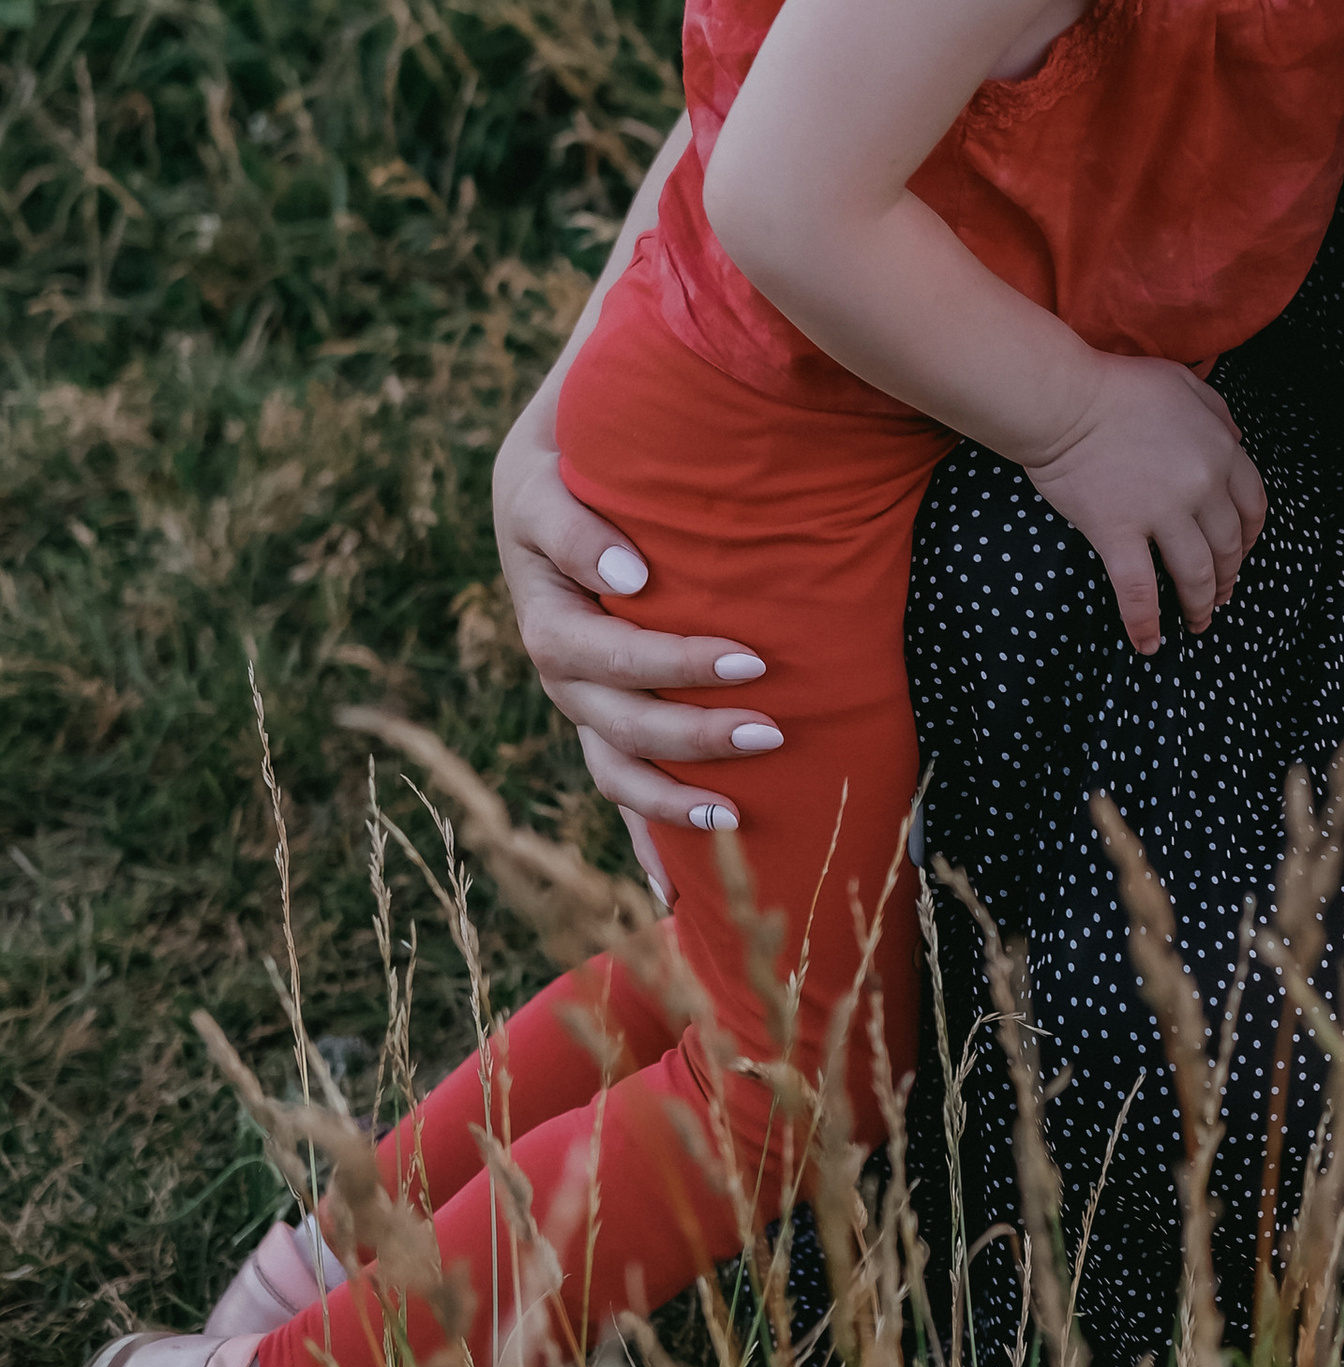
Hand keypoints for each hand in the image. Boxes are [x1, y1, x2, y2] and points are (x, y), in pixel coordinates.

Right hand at [492, 396, 777, 835]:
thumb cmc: (570, 472)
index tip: (745, 656)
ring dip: (672, 800)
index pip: (604, 653)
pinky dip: (648, 841)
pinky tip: (678, 894)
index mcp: (548, 615)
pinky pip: (623, 790)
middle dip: (694, 733)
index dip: (665, 661)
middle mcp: (560, 671)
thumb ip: (580, 523)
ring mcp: (582, 705)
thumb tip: (633, 579)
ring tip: (737, 818)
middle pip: (619, 722)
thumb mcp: (553, 481)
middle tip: (773, 729)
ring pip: (617, 769)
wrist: (555, 476)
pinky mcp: (605, 723)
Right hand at [1020, 358, 1266, 653]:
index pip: (1252, 505)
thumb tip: (1236, 438)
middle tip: (1221, 595)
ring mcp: (1160, 513)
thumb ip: (1216, 412)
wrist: (1062, 399)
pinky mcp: (1118, 532)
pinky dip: (1146, 623)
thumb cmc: (1117, 386)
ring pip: (1195, 574)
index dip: (1251, 536)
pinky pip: (1138, 590)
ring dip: (1200, 605)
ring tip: (1199, 623)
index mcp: (1219, 452)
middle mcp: (1200, 487)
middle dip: (1229, 576)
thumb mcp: (1183, 383)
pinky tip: (1150, 645)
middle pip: (1227, 546)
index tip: (1243, 552)